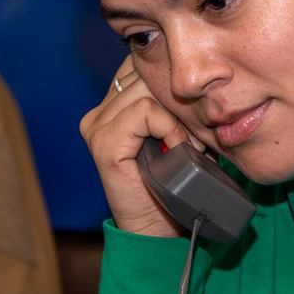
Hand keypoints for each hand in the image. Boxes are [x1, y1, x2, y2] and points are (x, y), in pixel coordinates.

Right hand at [80, 56, 198, 237]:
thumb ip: (172, 101)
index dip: (170, 80)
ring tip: (189, 144)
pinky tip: (178, 149)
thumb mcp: (174, 130)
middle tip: (196, 131)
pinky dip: (169, 128)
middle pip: (143, 73)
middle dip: (176, 98)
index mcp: (110, 106)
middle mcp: (97, 114)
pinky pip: (144, 111)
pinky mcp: (104, 143)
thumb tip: (197, 75)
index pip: (139, 64)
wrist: (158, 229)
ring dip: (177, 116)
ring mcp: (96, 128)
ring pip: (146, 90)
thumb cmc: (174, 180)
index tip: (193, 110)